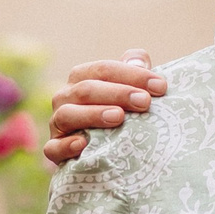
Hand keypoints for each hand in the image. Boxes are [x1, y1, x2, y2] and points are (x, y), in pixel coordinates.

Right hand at [43, 51, 167, 163]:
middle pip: (87, 89)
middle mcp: (65, 97)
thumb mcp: (127, 91)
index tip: (160, 87)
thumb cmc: (116, 114)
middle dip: (118, 94)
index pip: (104, 69)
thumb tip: (139, 60)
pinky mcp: (54, 149)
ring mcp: (57, 124)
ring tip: (118, 117)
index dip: (132, 75)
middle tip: (145, 102)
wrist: (99, 153)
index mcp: (81, 78)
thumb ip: (133, 72)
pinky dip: (66, 145)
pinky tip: (83, 144)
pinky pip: (53, 147)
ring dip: (94, 114)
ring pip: (67, 114)